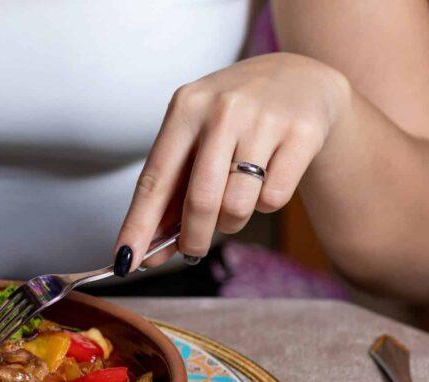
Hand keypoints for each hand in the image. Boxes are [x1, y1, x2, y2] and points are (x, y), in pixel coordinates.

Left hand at [113, 53, 350, 272]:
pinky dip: (265, 203)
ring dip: (231, 221)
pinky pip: (273, 198)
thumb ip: (172, 186)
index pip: (155, 179)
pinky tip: (266, 179)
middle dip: (192, 238)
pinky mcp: (302, 134)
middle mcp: (222, 110)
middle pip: (199, 201)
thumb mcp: (196, 133)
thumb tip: (148, 249)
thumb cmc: (234, 115)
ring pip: (237, 206)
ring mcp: (264, 120)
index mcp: (186, 108)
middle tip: (191, 250)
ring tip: (234, 201)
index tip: (126, 257)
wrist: (300, 77)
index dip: (139, 224)